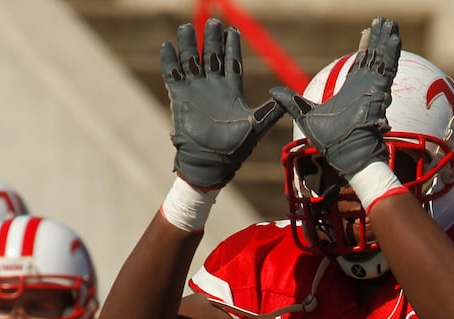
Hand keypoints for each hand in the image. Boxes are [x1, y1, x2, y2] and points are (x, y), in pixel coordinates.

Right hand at [161, 18, 283, 189]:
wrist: (211, 162)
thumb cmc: (235, 148)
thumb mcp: (258, 126)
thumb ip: (272, 110)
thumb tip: (286, 95)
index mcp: (232, 90)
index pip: (232, 61)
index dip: (232, 45)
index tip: (232, 30)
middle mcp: (213, 87)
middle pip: (212, 55)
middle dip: (211, 38)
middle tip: (213, 21)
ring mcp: (196, 90)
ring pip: (191, 60)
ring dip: (189, 44)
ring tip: (186, 28)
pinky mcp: (180, 97)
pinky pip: (173, 74)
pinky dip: (170, 61)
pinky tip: (167, 46)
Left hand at [270, 16, 400, 178]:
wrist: (346, 154)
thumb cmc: (331, 142)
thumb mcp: (306, 116)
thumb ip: (293, 102)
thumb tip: (273, 91)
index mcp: (351, 91)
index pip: (360, 63)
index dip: (364, 48)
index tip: (367, 32)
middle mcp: (365, 88)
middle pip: (373, 57)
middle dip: (378, 39)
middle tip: (383, 21)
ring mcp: (374, 89)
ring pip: (382, 59)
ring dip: (386, 41)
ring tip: (390, 24)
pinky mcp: (379, 92)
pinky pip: (387, 69)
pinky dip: (391, 54)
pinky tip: (394, 38)